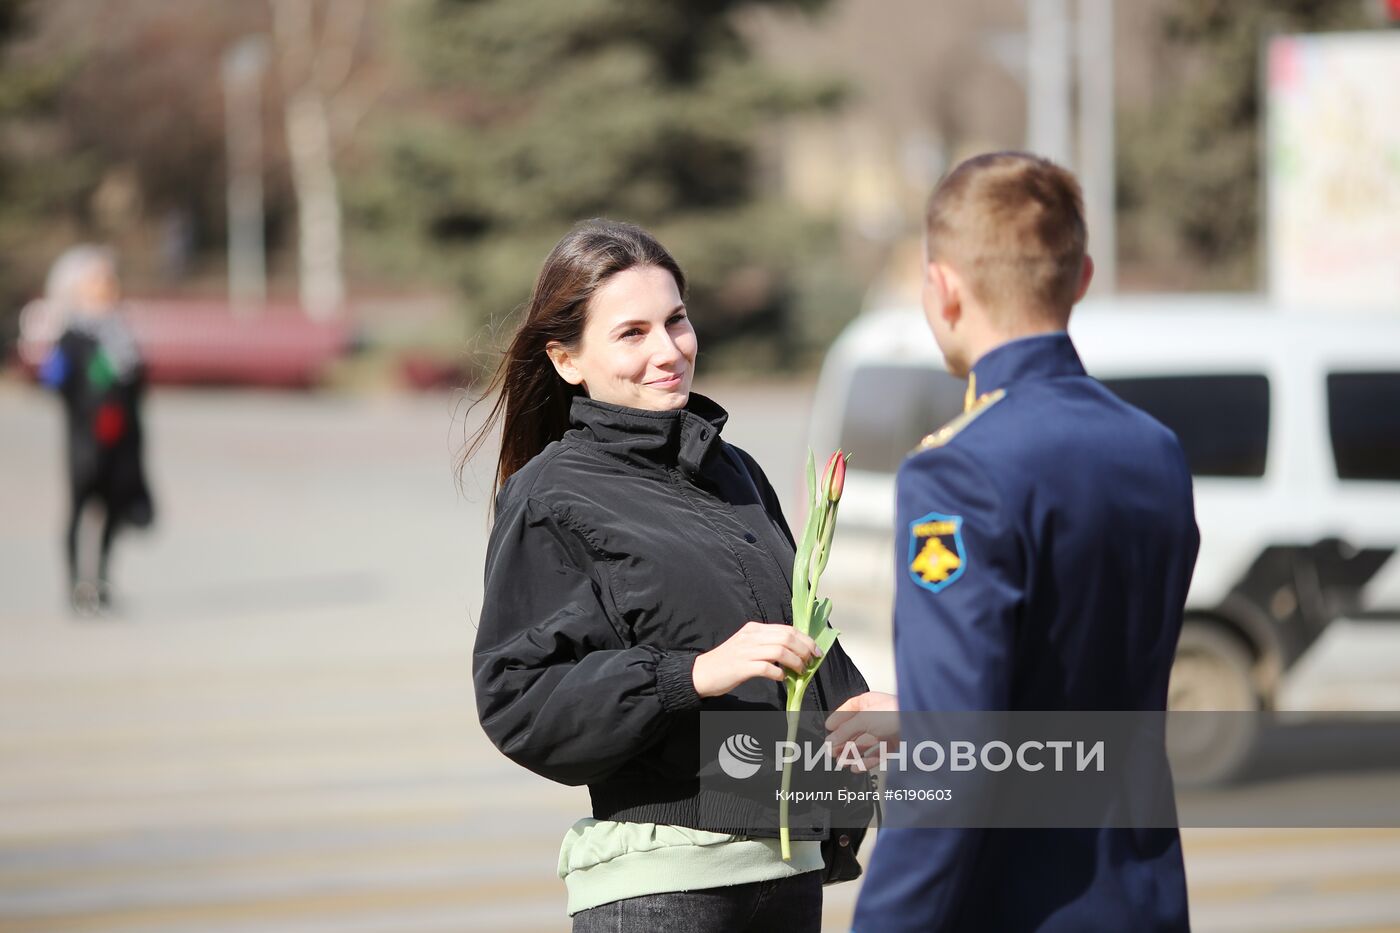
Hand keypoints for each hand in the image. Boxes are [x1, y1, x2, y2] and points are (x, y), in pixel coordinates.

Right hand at [692, 621, 821, 697]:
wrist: (701, 673)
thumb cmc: (727, 662)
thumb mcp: (747, 646)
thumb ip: (767, 646)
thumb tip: (794, 653)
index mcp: (754, 629)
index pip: (786, 629)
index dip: (805, 639)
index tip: (815, 651)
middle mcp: (751, 636)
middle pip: (786, 637)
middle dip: (804, 649)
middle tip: (811, 662)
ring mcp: (745, 651)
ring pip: (780, 650)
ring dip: (795, 662)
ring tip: (800, 671)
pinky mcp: (741, 667)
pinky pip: (767, 667)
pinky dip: (779, 673)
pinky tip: (782, 678)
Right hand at [825, 691, 898, 770]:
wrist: (921, 725)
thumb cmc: (895, 713)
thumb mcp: (864, 720)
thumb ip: (845, 731)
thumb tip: (830, 740)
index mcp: (868, 702)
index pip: (848, 710)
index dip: (837, 720)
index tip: (828, 730)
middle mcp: (876, 715)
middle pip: (855, 729)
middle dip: (843, 741)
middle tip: (831, 751)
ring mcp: (885, 730)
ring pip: (864, 743)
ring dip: (852, 754)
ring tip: (842, 762)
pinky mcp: (893, 744)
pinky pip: (876, 753)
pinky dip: (866, 761)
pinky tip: (857, 767)